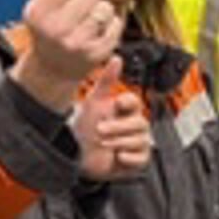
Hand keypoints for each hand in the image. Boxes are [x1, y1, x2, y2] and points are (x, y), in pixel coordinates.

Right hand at [11, 0, 123, 110]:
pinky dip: (112, 24)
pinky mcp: (96, 55)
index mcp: (37, 12)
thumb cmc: (50, 24)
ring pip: (105, 7)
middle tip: (82, 8)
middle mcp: (54, 29)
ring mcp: (76, 44)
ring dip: (102, 10)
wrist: (52, 67)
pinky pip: (117, 24)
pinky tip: (99, 32)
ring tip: (90, 20)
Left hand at [73, 58, 152, 180]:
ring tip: (103, 144)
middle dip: (117, 127)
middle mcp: (135, 125)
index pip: (135, 102)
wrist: (78, 155)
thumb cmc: (86, 128)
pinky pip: (140, 158)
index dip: (127, 103)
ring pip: (139, 140)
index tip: (116, 104)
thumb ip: (107, 80)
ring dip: (118, 142)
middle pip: (139, 123)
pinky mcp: (137, 160)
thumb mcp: (94, 101)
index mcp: (126, 110)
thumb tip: (116, 58)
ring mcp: (138, 143)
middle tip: (100, 130)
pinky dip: (127, 158)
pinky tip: (116, 157)